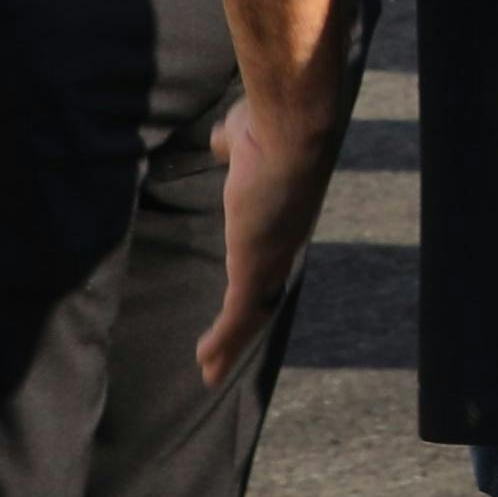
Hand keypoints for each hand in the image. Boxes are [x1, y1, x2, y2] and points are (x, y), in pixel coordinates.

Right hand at [200, 81, 341, 393]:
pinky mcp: (256, 266)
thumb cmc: (269, 124)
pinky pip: (239, 314)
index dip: (256, 280)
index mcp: (280, 218)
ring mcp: (272, 258)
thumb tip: (227, 142)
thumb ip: (234, 146)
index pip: (268, 259)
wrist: (291, 128)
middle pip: (264, 296)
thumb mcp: (244, 138)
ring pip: (252, 314)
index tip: (244, 296)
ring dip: (231, 346)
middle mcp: (282, 244)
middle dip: (245, 327)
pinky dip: (223, 341)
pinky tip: (206, 362)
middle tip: (227, 354)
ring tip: (211, 372)